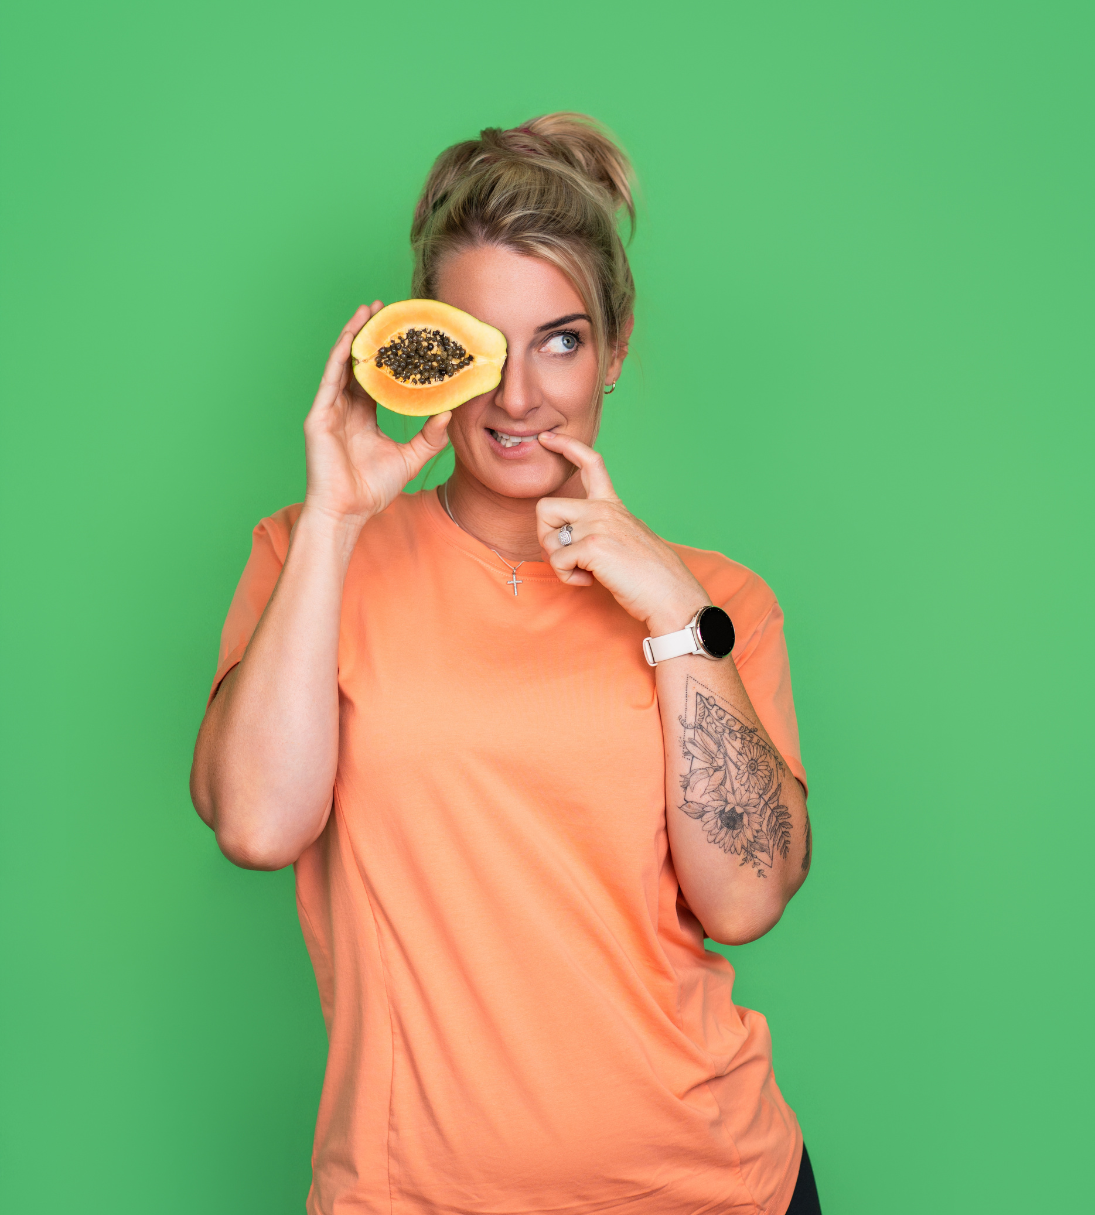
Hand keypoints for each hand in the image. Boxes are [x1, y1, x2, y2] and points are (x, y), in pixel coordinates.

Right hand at [301, 303, 451, 531]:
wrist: (348, 511)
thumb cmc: (373, 489)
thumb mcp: (412, 458)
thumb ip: (431, 437)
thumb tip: (450, 412)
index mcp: (364, 416)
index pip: (377, 377)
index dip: (389, 356)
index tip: (404, 333)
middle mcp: (346, 408)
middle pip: (358, 363)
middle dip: (371, 335)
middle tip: (387, 309)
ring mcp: (330, 409)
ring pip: (343, 363)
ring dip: (354, 335)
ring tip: (369, 310)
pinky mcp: (319, 415)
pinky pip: (331, 378)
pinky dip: (341, 354)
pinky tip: (352, 335)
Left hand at [535, 432, 710, 633]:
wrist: (672, 596)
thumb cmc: (650, 577)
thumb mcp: (626, 539)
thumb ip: (600, 529)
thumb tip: (568, 538)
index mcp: (613, 505)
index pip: (590, 463)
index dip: (565, 446)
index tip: (547, 438)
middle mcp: (604, 510)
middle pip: (545, 507)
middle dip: (543, 536)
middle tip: (564, 557)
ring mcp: (598, 526)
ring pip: (546, 538)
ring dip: (557, 562)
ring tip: (582, 572)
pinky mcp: (593, 547)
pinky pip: (556, 561)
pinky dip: (566, 578)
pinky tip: (588, 582)